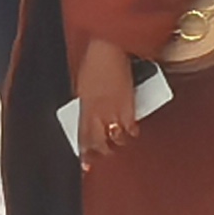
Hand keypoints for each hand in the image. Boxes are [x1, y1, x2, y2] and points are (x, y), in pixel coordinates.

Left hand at [73, 34, 142, 162]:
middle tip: (103, 155)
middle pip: (99, 143)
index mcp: (84, 109)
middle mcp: (98, 114)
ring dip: (117, 143)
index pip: (82, 138)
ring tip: (118, 143)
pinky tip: (131, 132)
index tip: (85, 164)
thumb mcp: (83, 86)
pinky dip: (131, 131)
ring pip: (116, 139)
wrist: (110, 49)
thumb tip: (87, 116)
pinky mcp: (130, 107)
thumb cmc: (94, 63)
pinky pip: (131, 128)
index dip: (85, 154)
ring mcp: (114, 112)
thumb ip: (85, 104)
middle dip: (101, 153)